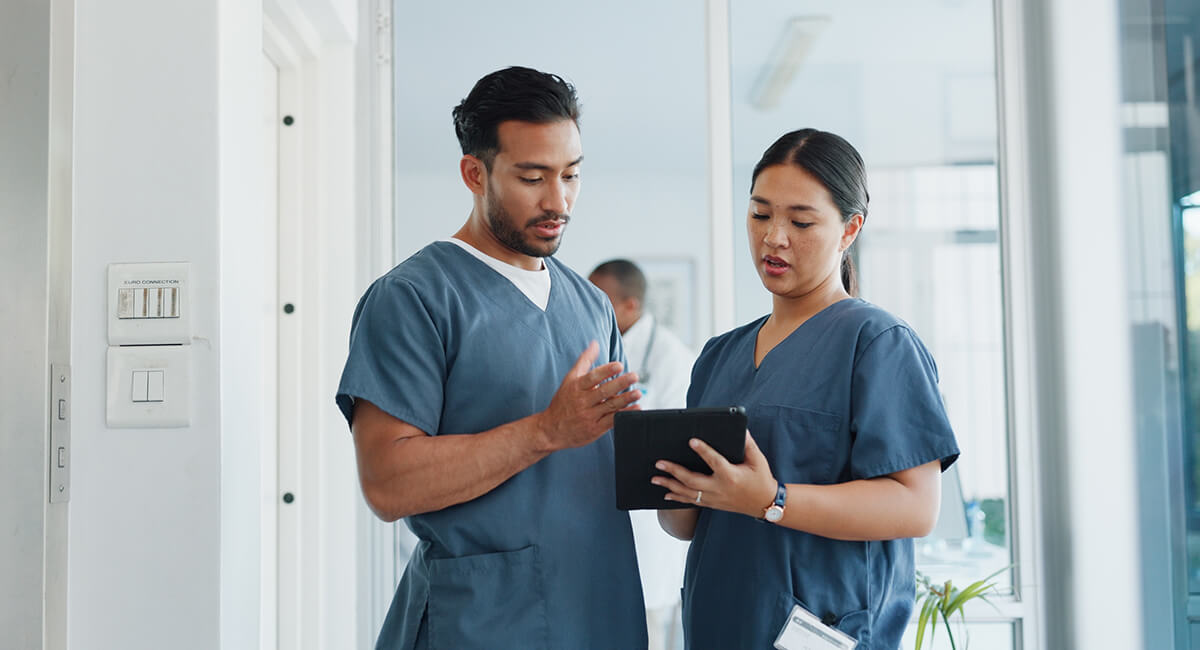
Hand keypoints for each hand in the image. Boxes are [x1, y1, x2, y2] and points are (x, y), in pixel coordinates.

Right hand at [533, 341, 640, 450]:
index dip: (606, 371)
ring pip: (610, 406)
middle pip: (603, 391)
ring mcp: (589, 416)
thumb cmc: (563, 401)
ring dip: (625, 399)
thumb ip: (584, 361)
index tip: (619, 365)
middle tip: (634, 376)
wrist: (551, 429)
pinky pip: (612, 421)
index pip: (592, 377)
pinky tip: (636, 408)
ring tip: (638, 392)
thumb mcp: (570, 379)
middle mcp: (582, 401)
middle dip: (620, 383)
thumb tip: (595, 343)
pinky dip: (625, 414)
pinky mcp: (595, 429)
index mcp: (577, 387)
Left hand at [652, 430, 777, 517]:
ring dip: (670, 485)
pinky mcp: (712, 504)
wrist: (764, 504)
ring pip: (688, 493)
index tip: (691, 440)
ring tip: (655, 478)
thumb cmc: (761, 479)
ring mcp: (714, 498)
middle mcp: (719, 488)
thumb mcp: (758, 460)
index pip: (714, 461)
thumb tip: (741, 429)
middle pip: (692, 480)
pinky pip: (691, 502)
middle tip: (659, 463)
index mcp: (731, 475)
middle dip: (674, 471)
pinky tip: (666, 494)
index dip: (703, 450)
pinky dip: (677, 498)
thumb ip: (748, 444)